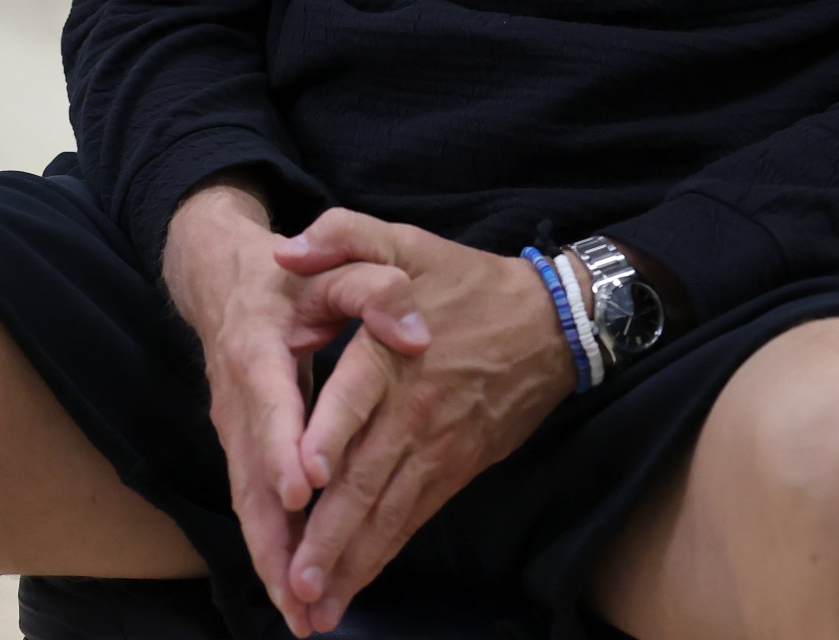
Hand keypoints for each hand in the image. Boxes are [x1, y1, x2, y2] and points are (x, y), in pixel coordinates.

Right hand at [163, 183, 433, 624]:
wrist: (222, 278)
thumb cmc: (290, 275)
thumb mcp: (332, 267)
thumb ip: (375, 290)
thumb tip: (416, 333)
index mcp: (257, 349)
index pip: (269, 402)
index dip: (281, 446)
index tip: (301, 490)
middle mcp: (238, 401)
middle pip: (248, 477)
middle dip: (272, 539)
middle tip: (300, 592)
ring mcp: (236, 432)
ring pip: (249, 503)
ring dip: (272, 560)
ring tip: (302, 616)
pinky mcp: (244, 450)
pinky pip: (256, 506)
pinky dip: (273, 550)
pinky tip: (297, 592)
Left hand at [272, 211, 576, 632]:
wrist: (551, 324)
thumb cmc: (466, 282)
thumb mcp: (406, 240)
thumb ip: (344, 236)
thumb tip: (286, 254)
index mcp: (394, 355)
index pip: (357, 400)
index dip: (330, 439)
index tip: (303, 484)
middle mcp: (413, 412)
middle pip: (367, 479)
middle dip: (330, 535)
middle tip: (296, 580)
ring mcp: (436, 449)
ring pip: (388, 513)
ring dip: (352, 561)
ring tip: (316, 607)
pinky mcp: (453, 471)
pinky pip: (413, 520)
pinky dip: (382, 556)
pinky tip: (353, 587)